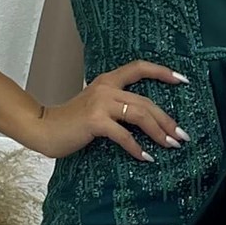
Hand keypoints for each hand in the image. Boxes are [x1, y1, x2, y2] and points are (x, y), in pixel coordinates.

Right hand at [34, 60, 190, 163]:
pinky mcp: (95, 121)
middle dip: (167, 120)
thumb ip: (116, 106)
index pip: (139, 68)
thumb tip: (146, 121)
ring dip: (159, 132)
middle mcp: (106, 88)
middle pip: (146, 101)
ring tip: (171, 145)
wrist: (43, 128)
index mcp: (108, 81)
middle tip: (182, 135)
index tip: (182, 80)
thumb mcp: (96, 106)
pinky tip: (145, 157)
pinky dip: (137, 147)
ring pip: (140, 115)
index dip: (162, 72)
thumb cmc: (70, 122)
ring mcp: (100, 104)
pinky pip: (123, 135)